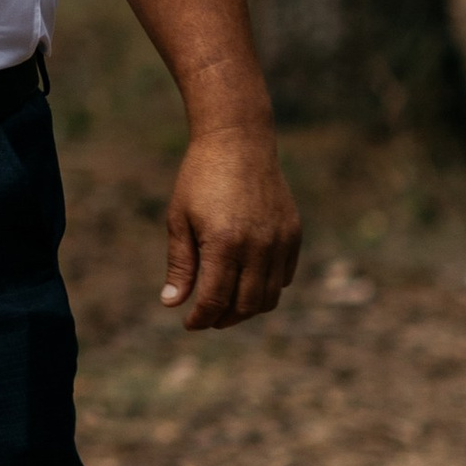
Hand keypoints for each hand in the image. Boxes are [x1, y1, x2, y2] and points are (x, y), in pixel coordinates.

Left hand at [160, 121, 299, 328]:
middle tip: (207, 318)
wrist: (238, 142)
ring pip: (270, 296)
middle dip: (224, 318)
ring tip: (227, 305)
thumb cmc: (200, 179)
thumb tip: (172, 304)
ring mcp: (280, 241)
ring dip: (247, 308)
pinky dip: (267, 288)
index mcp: (224, 243)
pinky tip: (247, 282)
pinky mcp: (293, 234)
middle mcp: (257, 246)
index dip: (201, 318)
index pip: (216, 300)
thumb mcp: (179, 219)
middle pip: (246, 305)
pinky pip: (284, 276)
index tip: (190, 323)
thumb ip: (180, 265)